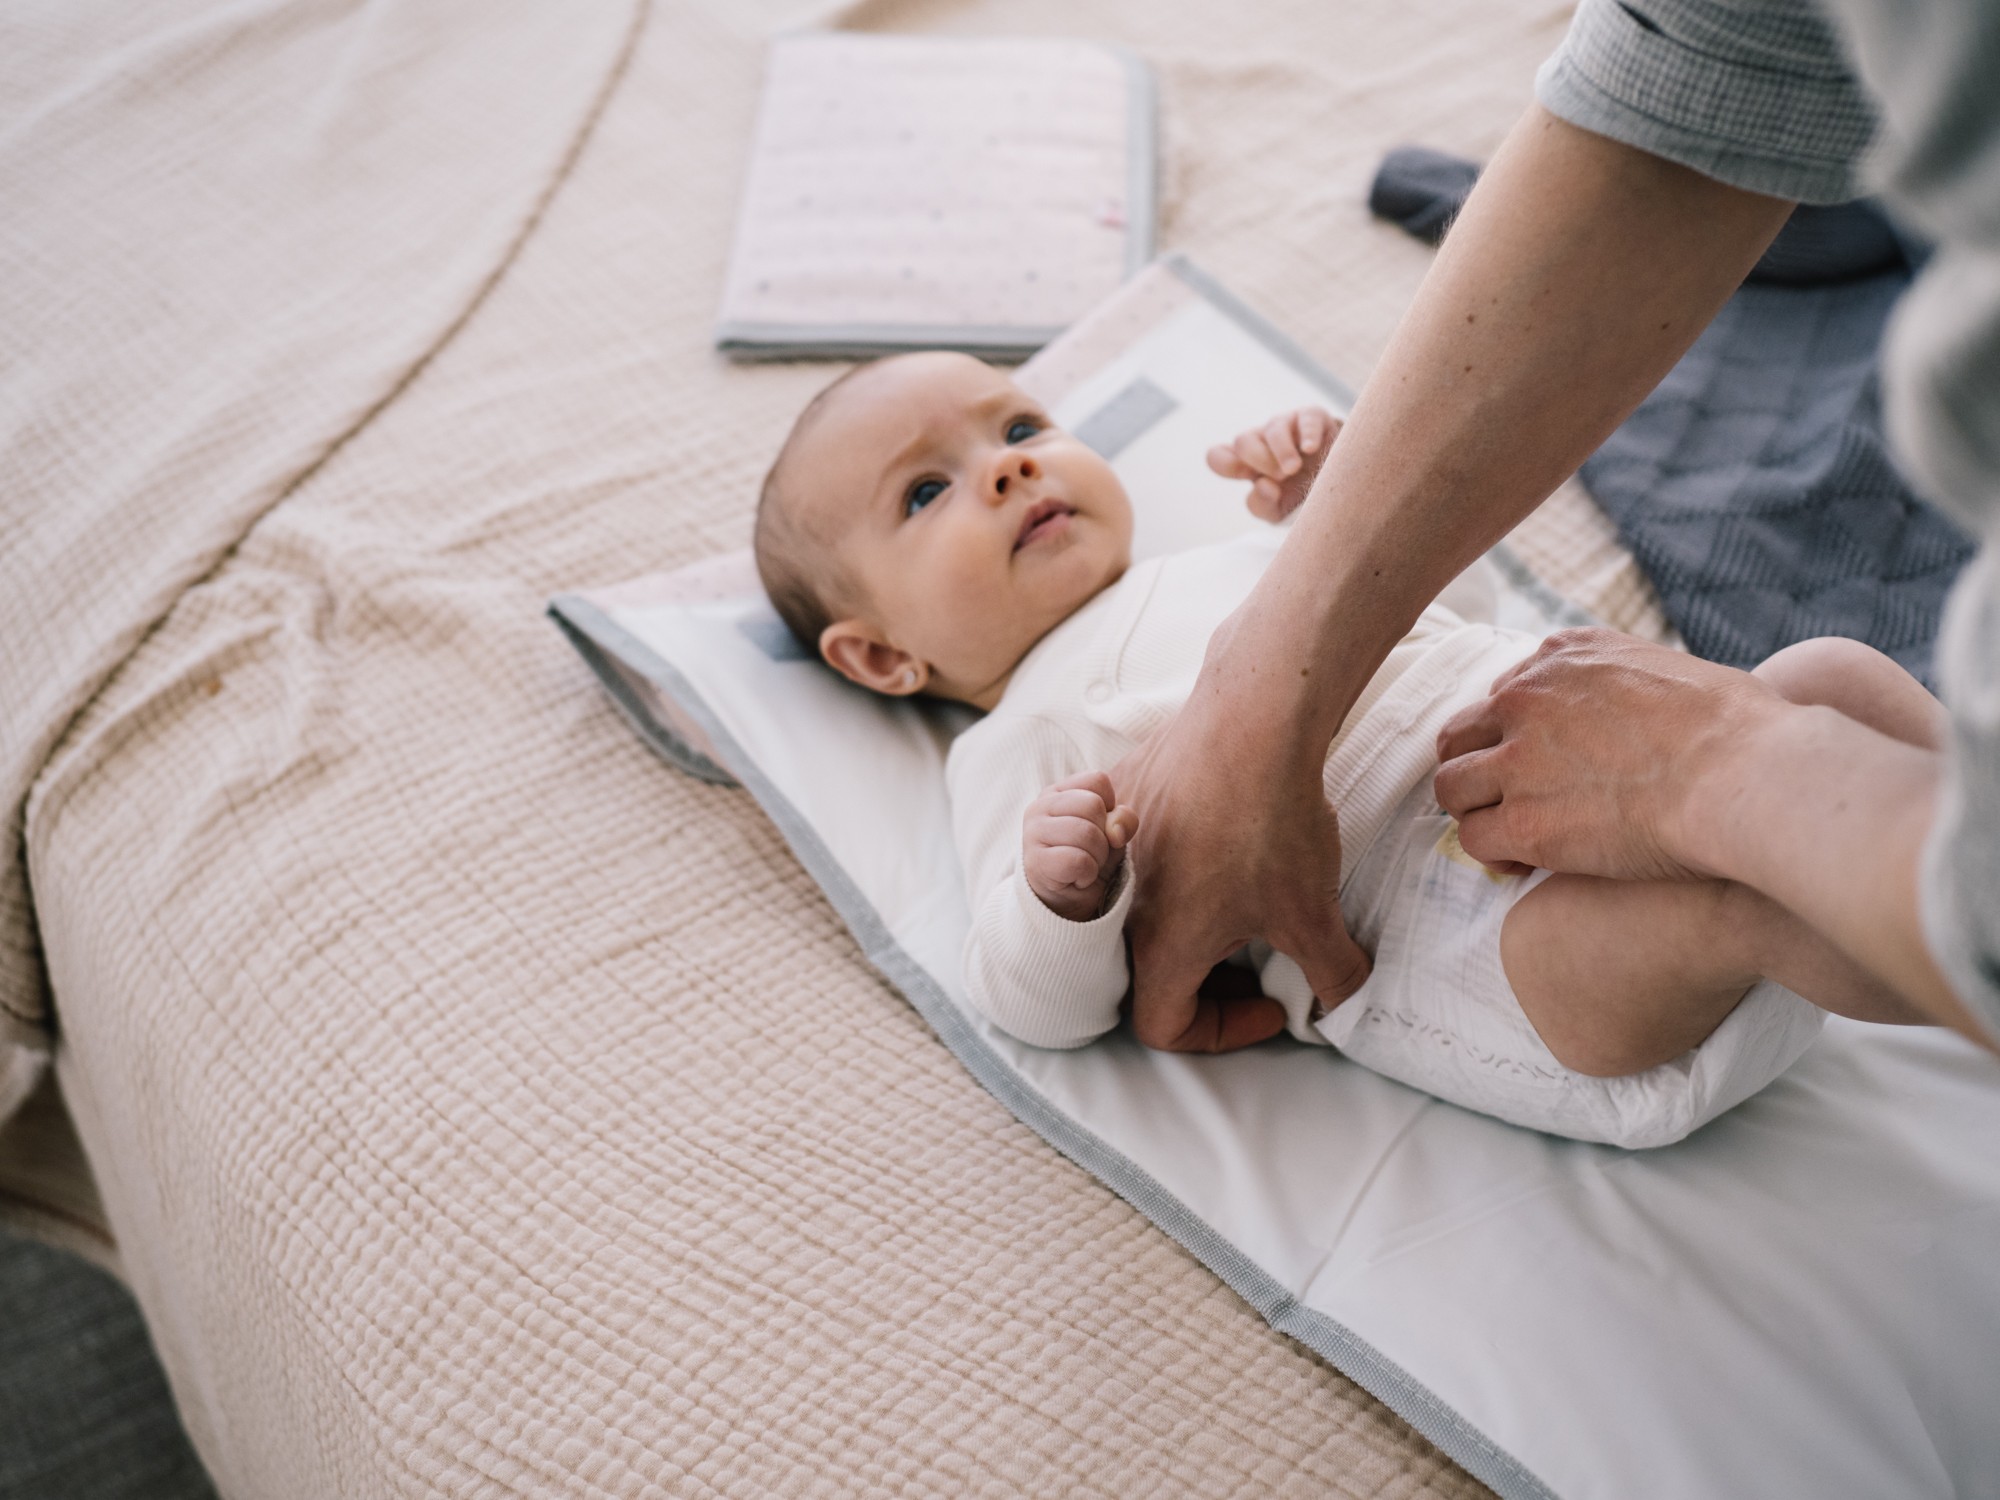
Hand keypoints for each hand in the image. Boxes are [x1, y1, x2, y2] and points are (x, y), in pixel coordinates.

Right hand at [1022, 771, 1138, 921]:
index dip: (1109, 807)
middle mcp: (1039, 807)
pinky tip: (1077, 878)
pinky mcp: (1035, 863)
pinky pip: (1078, 861)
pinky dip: (1087, 874)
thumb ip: (1123, 820)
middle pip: (1092, 805)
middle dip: (1104, 834)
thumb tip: (1115, 831)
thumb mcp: (1113, 833)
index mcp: (1057, 792)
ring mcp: (1033, 834)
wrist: (1066, 901)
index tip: (1098, 827)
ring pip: (1087, 833)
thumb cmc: (1089, 857)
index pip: (1097, 781)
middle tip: (1092, 852)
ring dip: (1097, 856)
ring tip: (1085, 865)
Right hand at [1113, 615, 1373, 1052]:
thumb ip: (1333, 976)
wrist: (1250, 720)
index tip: (1272, 1003)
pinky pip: (1145, 853)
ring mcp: (1120, 848)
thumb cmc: (1270, 821)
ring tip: (1257, 898)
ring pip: (1151, 909)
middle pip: (1155, 970)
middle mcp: (1123, 903)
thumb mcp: (1315, 915)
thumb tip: (1342, 999)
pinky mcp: (1129, 799)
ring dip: (1201, 920)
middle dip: (1214, 977)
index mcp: (1158, 945)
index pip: (1164, 1027)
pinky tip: (1233, 841)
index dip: (1223, 1033)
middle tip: (1266, 960)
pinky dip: (1184, 865)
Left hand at [1206, 407, 1342, 521]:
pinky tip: (1310, 449)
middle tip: (1281, 478)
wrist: (1344, 484)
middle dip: (1259, 461)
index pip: (1219, 456)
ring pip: (1273, 429)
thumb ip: (1262, 506)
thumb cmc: (1303, 496)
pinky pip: (1307, 419)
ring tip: (1293, 470)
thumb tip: (1263, 485)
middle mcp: (1263, 441)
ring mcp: (1287, 426)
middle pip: (1242, 440)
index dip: (1225, 464)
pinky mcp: (1314, 417)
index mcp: (1248, 463)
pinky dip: (1308, 434)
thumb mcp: (1280, 511)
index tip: (1249, 478)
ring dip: (1281, 451)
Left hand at [1432, 627, 1782, 881]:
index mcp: (1563, 655)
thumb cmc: (1736, 729)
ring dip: (1476, 812)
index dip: (1516, 736)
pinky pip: (1474, 838)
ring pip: (1451, 787)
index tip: (1541, 764)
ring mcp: (1519, 759)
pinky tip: (1525, 863)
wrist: (1744, 773)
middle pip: (1460, 735)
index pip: (1505, 694)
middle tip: (1506, 801)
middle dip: (1476, 770)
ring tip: (1512, 836)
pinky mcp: (1524, 821)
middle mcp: (1526, 698)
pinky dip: (1493, 854)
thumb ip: (1626, 683)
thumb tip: (1633, 711)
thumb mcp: (1671, 670)